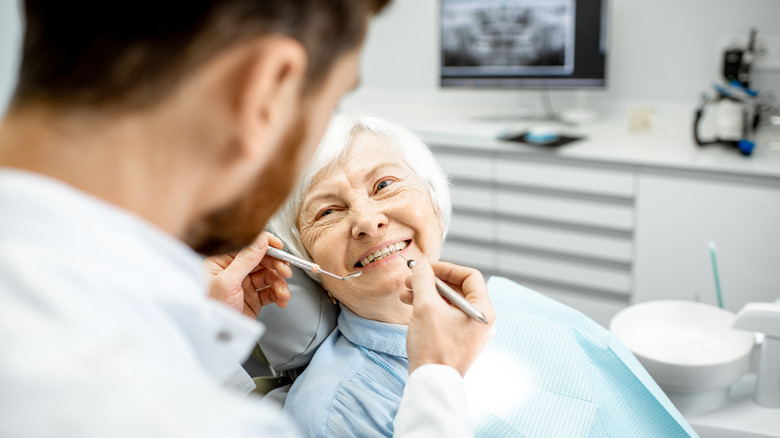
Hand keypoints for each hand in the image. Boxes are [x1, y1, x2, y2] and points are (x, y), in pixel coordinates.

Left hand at [203, 232, 292, 318]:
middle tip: (286, 272)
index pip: (248, 246)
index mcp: (222, 262)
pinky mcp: (253, 298)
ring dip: (280, 284)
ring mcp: (244, 284)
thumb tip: (260, 241)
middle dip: (277, 266)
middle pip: (262, 260)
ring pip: (269, 276)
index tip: (279, 247)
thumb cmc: (213, 310)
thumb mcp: (228, 282)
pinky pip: (270, 291)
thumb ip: (245, 260)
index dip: (266, 245)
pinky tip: (281, 300)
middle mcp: (234, 271)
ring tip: (283, 293)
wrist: (217, 337)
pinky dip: (278, 295)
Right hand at [401, 261, 495, 375]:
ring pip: (449, 303)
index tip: (426, 268)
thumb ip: (423, 280)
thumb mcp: (426, 306)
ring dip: (427, 294)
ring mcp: (471, 332)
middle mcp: (481, 320)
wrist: (431, 382)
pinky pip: (447, 317)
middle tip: (411, 279)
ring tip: (405, 294)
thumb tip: (420, 266)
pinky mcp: (459, 341)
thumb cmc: (433, 347)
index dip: (446, 268)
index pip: (470, 276)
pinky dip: (430, 309)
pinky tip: (411, 307)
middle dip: (432, 282)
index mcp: (483, 310)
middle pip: (458, 289)